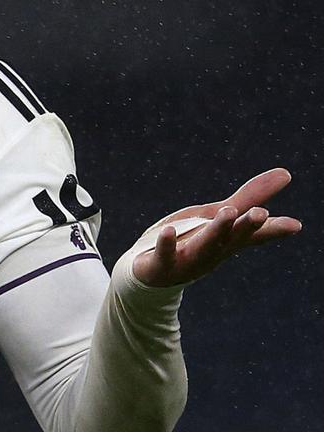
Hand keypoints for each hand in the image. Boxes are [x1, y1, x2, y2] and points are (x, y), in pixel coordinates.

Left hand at [132, 168, 302, 286]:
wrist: (153, 274)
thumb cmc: (191, 239)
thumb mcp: (216, 214)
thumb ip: (249, 197)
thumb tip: (287, 173)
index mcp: (228, 240)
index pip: (254, 234)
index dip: (273, 230)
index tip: (294, 225)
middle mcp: (212, 251)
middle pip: (232, 238)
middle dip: (246, 226)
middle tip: (261, 213)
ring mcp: (187, 260)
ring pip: (204, 245)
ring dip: (216, 231)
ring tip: (227, 212)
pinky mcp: (161, 264)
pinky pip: (164, 254)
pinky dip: (167, 243)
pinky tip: (168, 230)